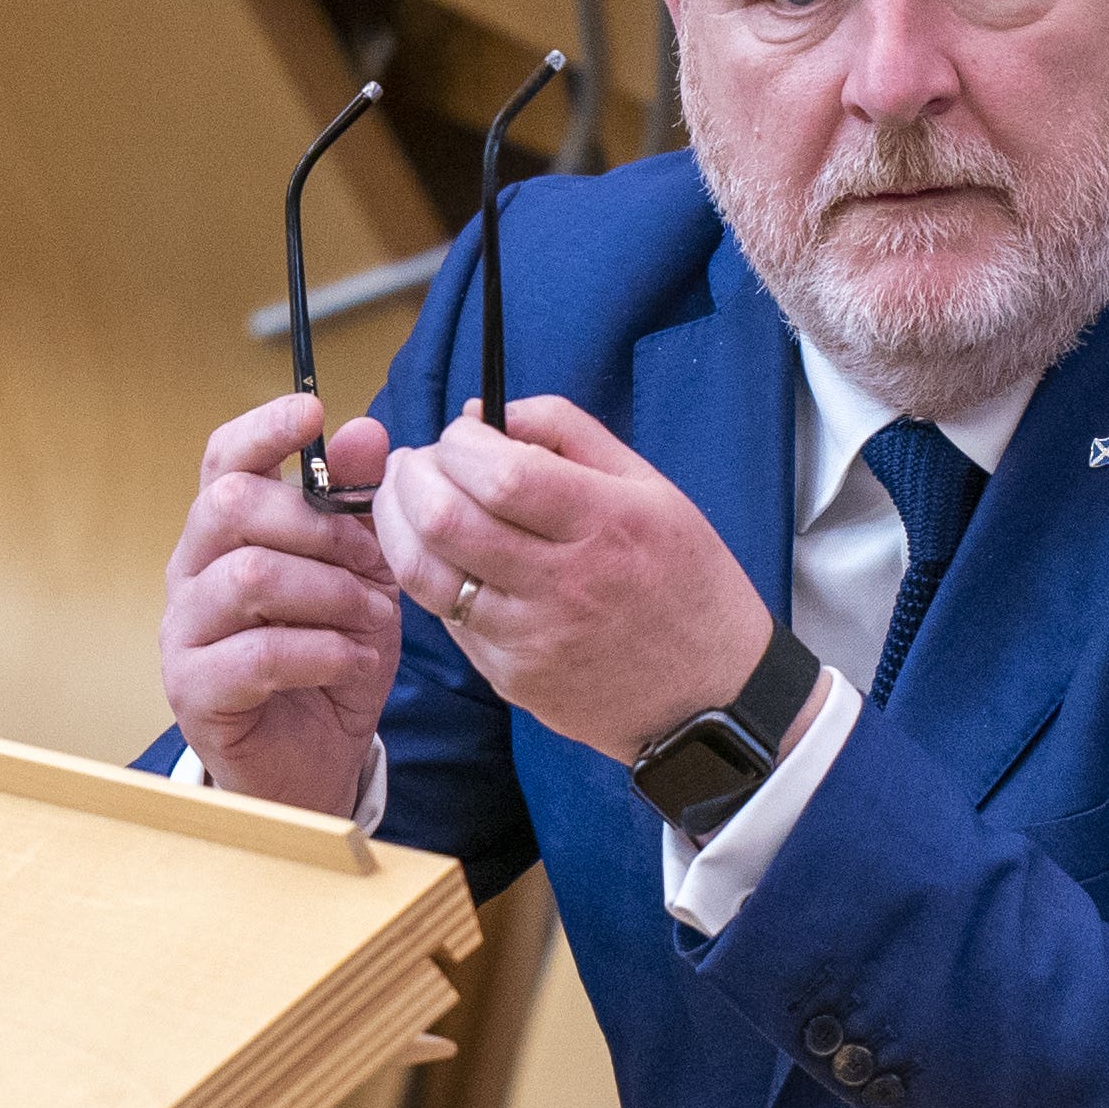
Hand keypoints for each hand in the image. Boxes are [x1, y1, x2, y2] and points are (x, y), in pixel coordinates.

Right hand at [159, 394, 399, 815]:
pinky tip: (353, 660)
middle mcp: (191, 571)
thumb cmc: (332, 658)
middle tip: (372, 564)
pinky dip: (323, 651)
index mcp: (226, 533)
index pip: (222, 458)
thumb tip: (366, 429)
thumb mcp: (363, 574)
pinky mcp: (194, 691)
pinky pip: (259, 654)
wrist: (320, 759)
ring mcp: (184, 631)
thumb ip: (358, 506)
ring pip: (249, 576)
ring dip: (330, 592)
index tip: (314, 409)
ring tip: (372, 618)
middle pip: (231, 505)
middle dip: (319, 527)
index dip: (263, 429)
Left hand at [374, 396, 775, 763]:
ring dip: (398, 526)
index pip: (501, 472)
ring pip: (427, 576)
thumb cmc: (686, 580)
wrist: (710, 695)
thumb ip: (570, 433)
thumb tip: (486, 412)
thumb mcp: (652, 488)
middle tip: (418, 461)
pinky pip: (447, 620)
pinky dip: (431, 578)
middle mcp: (567, 583)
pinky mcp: (513, 678)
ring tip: (406, 500)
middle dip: (413, 477)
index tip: (463, 434)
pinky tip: (444, 556)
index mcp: (608, 523)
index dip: (460, 443)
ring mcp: (533, 638)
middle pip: (446, 521)